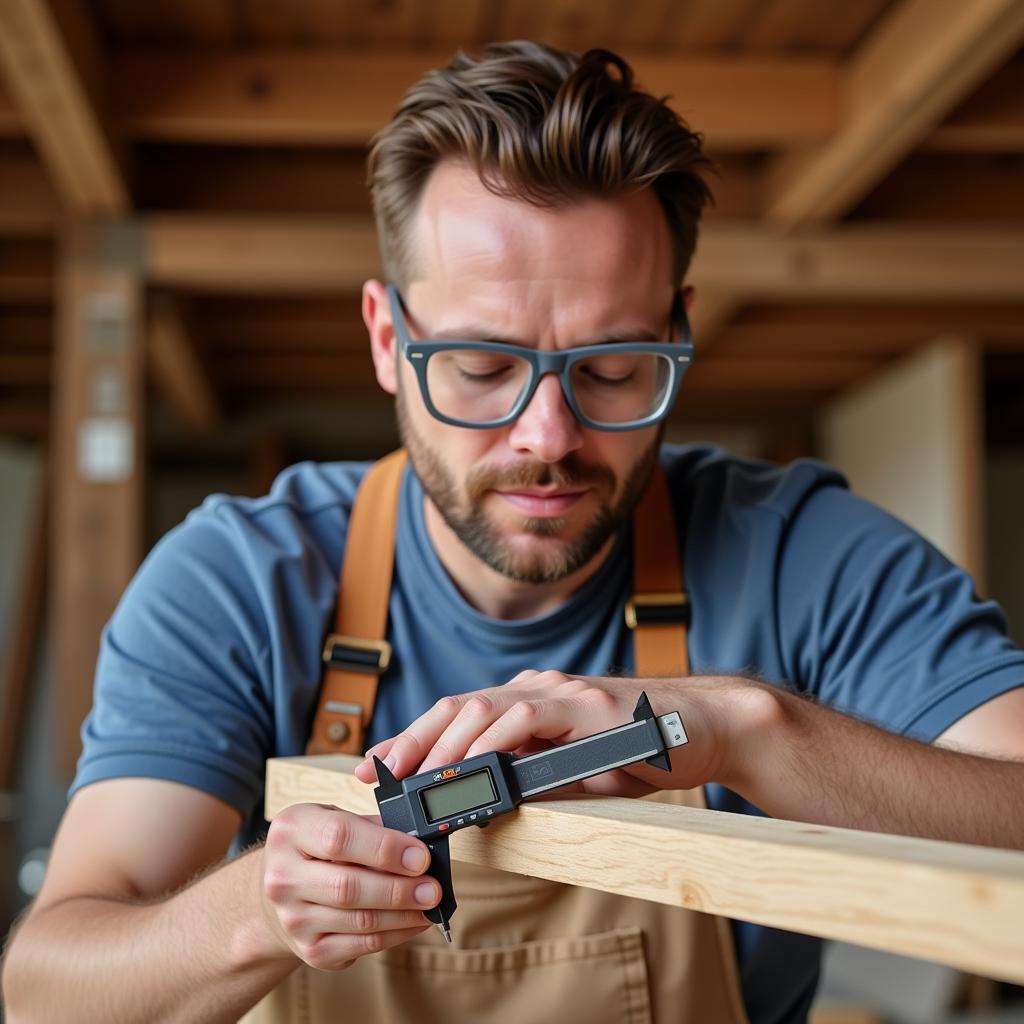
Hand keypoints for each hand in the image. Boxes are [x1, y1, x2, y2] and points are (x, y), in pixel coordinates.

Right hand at [259, 803, 439, 969]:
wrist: (280, 888)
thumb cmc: (317, 847)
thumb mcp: (334, 818)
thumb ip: (372, 826)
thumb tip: (419, 843)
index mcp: (291, 830)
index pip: (339, 838)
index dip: (385, 848)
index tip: (420, 857)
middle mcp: (283, 876)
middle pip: (348, 887)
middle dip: (399, 889)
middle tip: (432, 888)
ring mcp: (293, 918)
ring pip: (359, 921)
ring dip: (403, 914)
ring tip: (429, 904)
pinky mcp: (310, 949)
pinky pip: (361, 944)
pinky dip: (395, 934)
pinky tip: (414, 921)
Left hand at [354, 670, 743, 796]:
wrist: (709, 728)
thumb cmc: (645, 752)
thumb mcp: (578, 773)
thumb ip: (535, 778)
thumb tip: (484, 805)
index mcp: (532, 701)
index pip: (461, 715)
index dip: (417, 739)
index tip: (383, 768)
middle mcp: (539, 688)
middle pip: (459, 706)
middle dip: (413, 740)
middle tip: (379, 774)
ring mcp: (561, 692)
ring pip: (484, 707)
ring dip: (443, 744)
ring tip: (413, 777)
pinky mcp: (585, 705)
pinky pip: (526, 716)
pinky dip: (491, 741)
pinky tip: (470, 763)